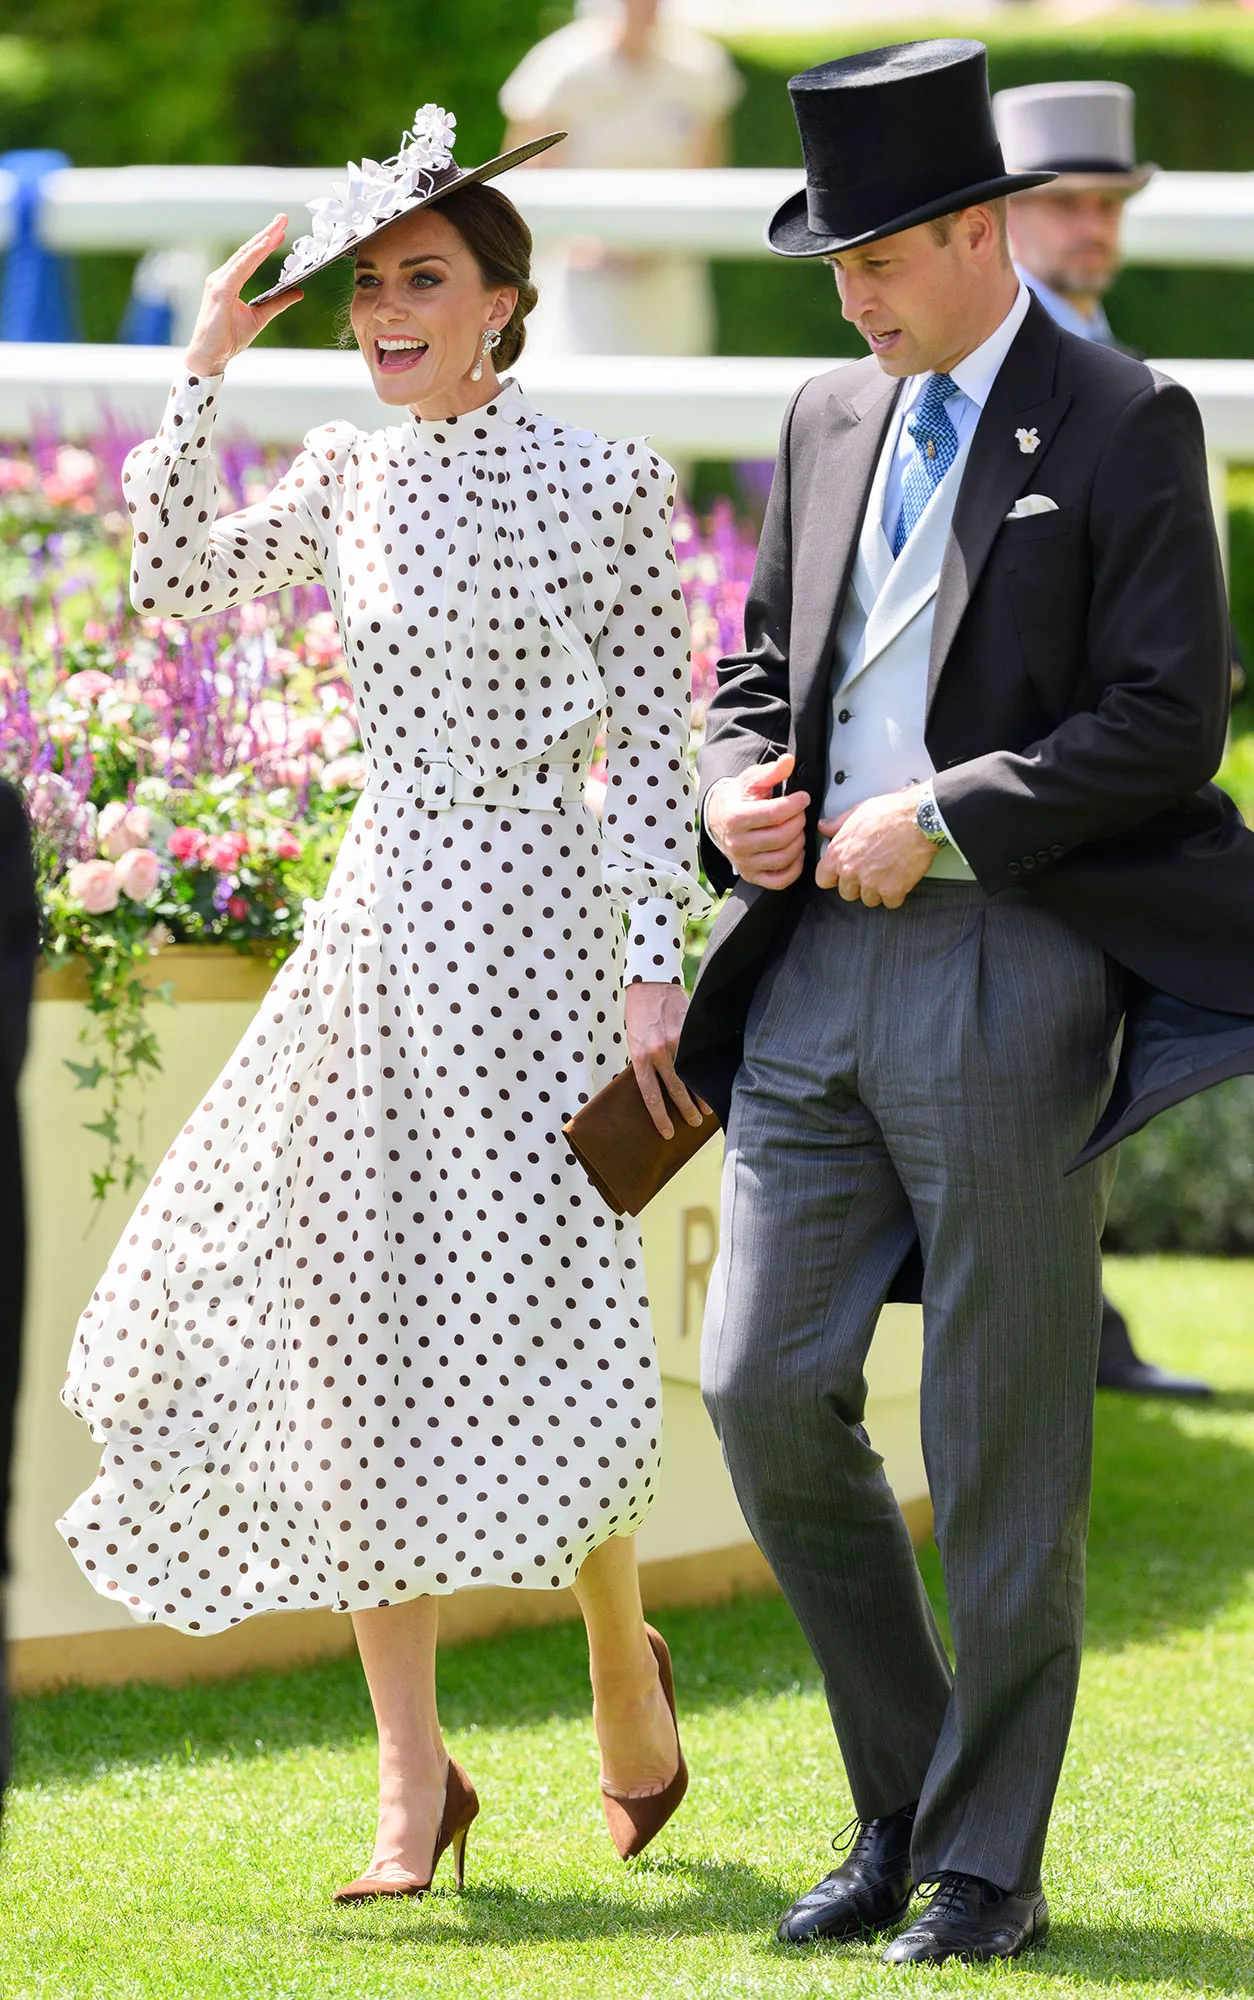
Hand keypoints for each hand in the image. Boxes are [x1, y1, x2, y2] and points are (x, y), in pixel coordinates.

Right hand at [183, 215, 302, 376]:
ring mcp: (219, 282)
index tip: (281, 231)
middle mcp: (222, 277)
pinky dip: (252, 257)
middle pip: (248, 251)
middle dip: (266, 234)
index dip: (266, 243)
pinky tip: (263, 247)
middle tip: (282, 218)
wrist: (211, 355)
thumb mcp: (260, 317)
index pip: (251, 257)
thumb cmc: (227, 337)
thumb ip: (277, 302)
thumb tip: (298, 292)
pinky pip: (239, 270)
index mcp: (229, 281)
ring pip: (244, 257)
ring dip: (261, 241)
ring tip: (277, 229)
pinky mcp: (219, 291)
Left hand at [624, 982, 709, 1138]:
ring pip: (691, 1075)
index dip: (660, 1117)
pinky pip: (700, 1055)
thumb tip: (658, 1087)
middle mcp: (659, 1052)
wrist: (650, 985)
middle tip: (694, 1123)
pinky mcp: (689, 1031)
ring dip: (700, 1094)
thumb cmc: (639, 1016)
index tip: (668, 1133)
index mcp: (640, 1057)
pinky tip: (715, 1080)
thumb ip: (645, 1063)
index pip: (650, 1095)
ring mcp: (676, 1041)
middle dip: (686, 1110)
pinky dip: (707, 1069)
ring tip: (707, 1108)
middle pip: (675, 1090)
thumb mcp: (634, 1042)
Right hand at [706, 752, 809, 888]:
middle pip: (781, 837)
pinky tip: (796, 852)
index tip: (803, 798)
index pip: (775, 813)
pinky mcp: (751, 876)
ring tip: (798, 830)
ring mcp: (744, 863)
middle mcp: (737, 843)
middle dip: (798, 822)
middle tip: (800, 814)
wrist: (719, 819)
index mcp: (735, 818)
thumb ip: (770, 771)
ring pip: (783, 858)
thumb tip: (788, 762)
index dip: (796, 804)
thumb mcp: (751, 780)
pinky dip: (794, 868)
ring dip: (799, 842)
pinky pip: (780, 881)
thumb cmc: (738, 798)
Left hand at [816, 785, 936, 907]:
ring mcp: (871, 883)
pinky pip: (890, 903)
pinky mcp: (892, 890)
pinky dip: (897, 894)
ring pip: (868, 900)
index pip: (823, 880)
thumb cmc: (891, 812)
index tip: (841, 875)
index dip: (833, 878)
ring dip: (877, 891)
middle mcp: (851, 871)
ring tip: (887, 872)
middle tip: (871, 870)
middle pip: (847, 893)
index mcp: (838, 853)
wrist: (920, 819)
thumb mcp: (857, 812)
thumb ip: (837, 825)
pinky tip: (900, 878)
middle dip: (858, 885)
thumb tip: (824, 827)